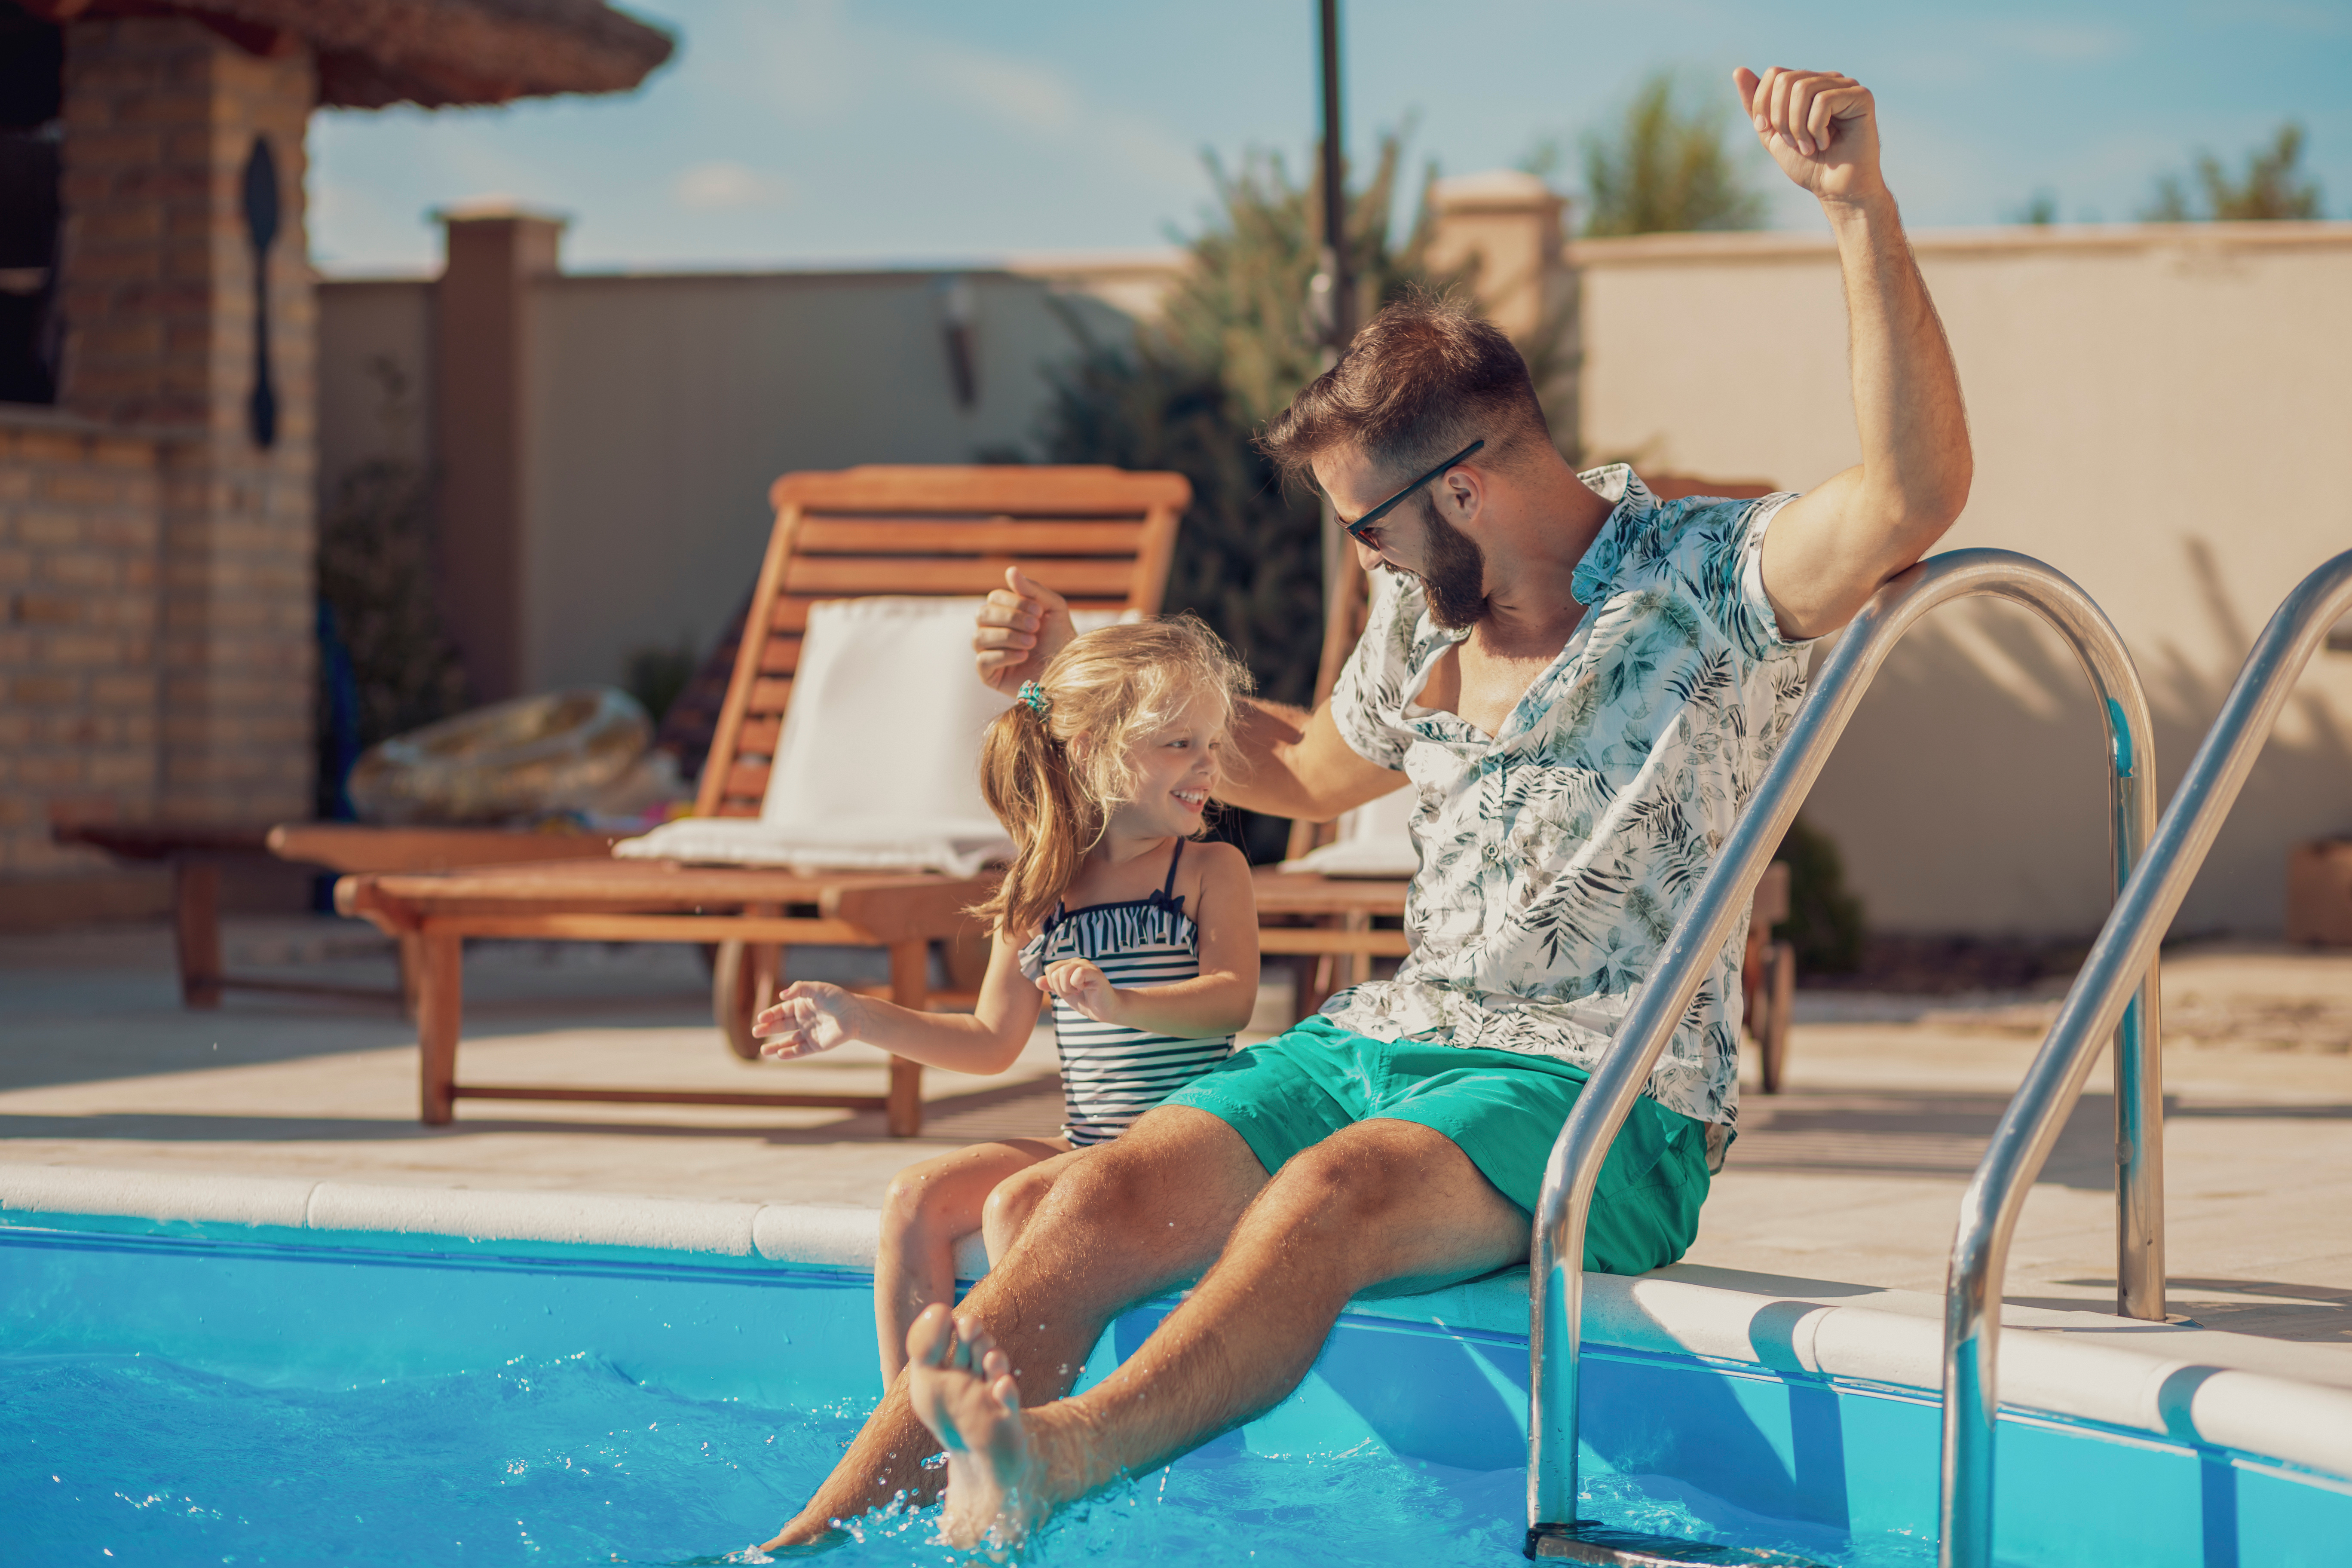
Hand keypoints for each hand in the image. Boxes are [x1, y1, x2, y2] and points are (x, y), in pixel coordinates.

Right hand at [752, 981, 860, 1061]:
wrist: (855, 1014)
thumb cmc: (837, 998)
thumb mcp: (817, 989)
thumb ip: (799, 989)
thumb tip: (781, 996)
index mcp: (801, 1006)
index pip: (780, 1011)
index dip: (770, 1015)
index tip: (760, 1018)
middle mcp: (803, 1020)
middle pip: (781, 1026)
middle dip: (767, 1029)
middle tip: (755, 1031)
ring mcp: (809, 1033)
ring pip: (788, 1041)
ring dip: (775, 1046)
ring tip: (762, 1050)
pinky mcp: (816, 1045)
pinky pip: (800, 1050)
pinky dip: (790, 1053)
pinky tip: (780, 1054)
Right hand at [975, 566, 1075, 696]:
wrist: (1069, 674)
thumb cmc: (1061, 641)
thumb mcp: (1053, 609)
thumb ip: (1033, 589)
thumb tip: (1010, 570)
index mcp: (1004, 613)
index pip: (994, 598)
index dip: (1015, 602)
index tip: (1040, 612)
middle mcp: (992, 631)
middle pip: (982, 614)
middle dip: (1011, 618)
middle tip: (1035, 627)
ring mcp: (988, 653)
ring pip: (979, 637)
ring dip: (1008, 637)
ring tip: (1031, 643)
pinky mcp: (988, 675)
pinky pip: (982, 660)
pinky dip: (1003, 655)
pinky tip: (1023, 656)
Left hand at [1038, 959, 1122, 1024]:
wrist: (1106, 1010)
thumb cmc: (1086, 1000)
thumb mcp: (1064, 994)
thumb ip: (1051, 986)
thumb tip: (1037, 981)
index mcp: (1068, 965)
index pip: (1049, 970)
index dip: (1053, 985)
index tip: (1067, 991)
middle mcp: (1077, 961)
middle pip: (1054, 971)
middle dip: (1060, 988)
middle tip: (1074, 992)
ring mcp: (1087, 965)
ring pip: (1063, 972)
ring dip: (1068, 988)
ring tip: (1079, 991)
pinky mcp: (1095, 972)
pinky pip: (1077, 974)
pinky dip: (1077, 985)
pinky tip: (1086, 989)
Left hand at [1733, 67, 1884, 207]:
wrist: (1834, 189)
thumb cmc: (1807, 164)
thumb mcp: (1771, 134)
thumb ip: (1756, 105)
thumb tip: (1739, 71)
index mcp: (1806, 86)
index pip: (1775, 73)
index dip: (1763, 103)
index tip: (1767, 130)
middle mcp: (1827, 80)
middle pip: (1786, 79)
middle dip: (1780, 118)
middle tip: (1792, 143)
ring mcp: (1846, 86)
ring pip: (1803, 89)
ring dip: (1797, 126)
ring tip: (1808, 146)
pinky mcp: (1861, 96)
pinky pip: (1824, 100)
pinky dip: (1816, 128)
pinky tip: (1826, 143)